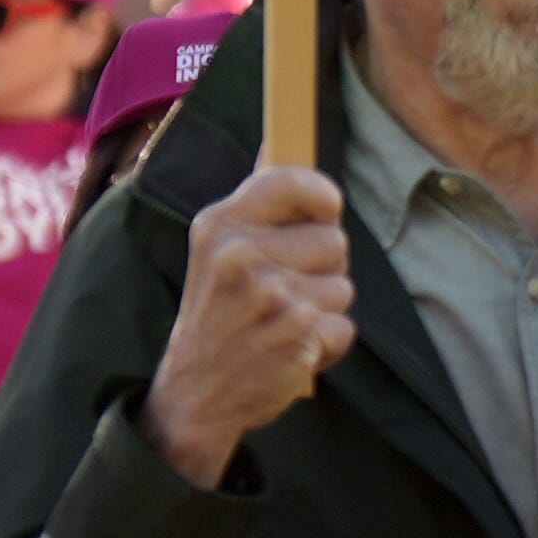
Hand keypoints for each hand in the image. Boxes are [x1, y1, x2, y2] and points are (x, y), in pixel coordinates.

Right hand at [143, 163, 352, 487]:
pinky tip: (290, 350)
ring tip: (281, 323)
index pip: (292, 180)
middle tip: (282, 292)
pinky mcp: (296, 334)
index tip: (323, 212)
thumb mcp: (215, 253)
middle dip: (322, 268)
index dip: (322, 196)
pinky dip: (327, 345)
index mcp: (219, 225)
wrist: (192, 395)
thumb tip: (282, 142)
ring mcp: (269, 295)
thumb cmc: (216, 317)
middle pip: (336, 239)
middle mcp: (240, 254)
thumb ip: (253, 206)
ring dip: (324, 310)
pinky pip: (345, 327)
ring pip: (344, 286)